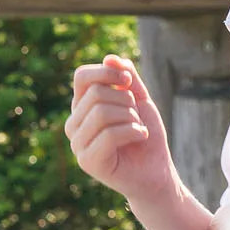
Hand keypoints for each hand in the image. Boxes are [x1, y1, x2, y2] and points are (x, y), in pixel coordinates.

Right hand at [65, 55, 174, 202]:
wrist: (155, 171)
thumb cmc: (144, 133)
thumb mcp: (139, 98)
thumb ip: (126, 77)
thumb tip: (109, 58)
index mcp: (81, 107)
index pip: (81, 76)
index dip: (107, 73)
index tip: (128, 82)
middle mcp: (74, 124)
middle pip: (95, 94)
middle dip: (125, 100)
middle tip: (136, 116)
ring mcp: (78, 144)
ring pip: (101, 112)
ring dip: (130, 117)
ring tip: (138, 128)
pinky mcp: (88, 162)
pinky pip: (109, 134)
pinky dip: (133, 131)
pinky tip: (141, 137)